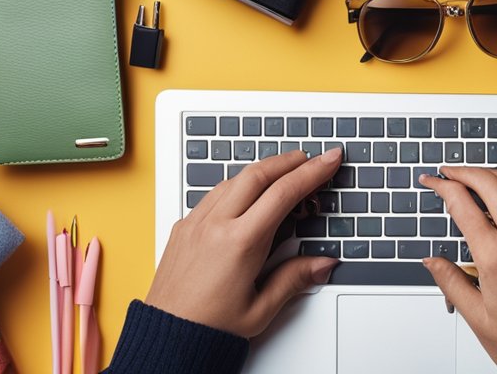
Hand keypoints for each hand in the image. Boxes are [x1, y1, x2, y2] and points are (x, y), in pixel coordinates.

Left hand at [145, 148, 343, 336]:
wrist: (167, 337)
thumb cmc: (208, 327)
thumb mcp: (262, 308)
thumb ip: (295, 279)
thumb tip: (324, 262)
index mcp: (239, 243)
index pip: (284, 193)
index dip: (312, 172)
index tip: (330, 160)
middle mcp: (215, 226)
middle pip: (258, 174)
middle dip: (289, 160)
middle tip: (311, 158)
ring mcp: (195, 224)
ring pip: (233, 180)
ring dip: (262, 170)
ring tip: (283, 173)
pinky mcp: (183, 228)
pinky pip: (213, 194)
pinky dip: (238, 184)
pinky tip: (247, 193)